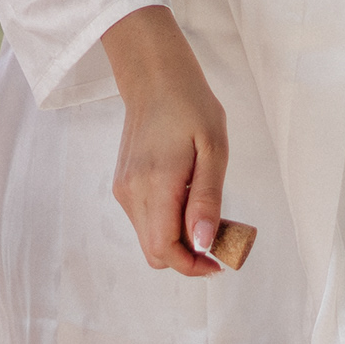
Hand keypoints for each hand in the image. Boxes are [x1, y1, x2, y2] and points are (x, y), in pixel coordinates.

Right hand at [98, 8, 230, 277]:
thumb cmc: (191, 106)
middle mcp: (132, 193)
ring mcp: (124, 190)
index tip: (221, 261)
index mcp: (156, 184)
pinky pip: (145, 221)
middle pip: (155, 252)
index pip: (166, 249)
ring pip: (149, 239)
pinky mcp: (123, 185)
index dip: (194, 265)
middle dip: (188, 257)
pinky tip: (188, 200)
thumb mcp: (214, 149)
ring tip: (208, 213)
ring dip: (179, 240)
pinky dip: (168, 224)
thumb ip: (207, 199)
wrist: (154, 78)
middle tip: (221, 238)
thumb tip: (204, 244)